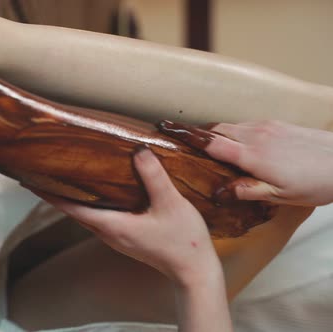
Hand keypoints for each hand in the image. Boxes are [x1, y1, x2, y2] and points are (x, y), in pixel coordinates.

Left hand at [30, 147, 220, 285]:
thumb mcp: (171, 204)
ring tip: (63, 177)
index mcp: (113, 226)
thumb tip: (138, 151)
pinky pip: (99, 216)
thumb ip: (153, 177)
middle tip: (41, 173)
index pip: (72, 208)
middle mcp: (108, 233)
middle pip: (74, 211)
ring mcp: (116, 237)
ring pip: (86, 214)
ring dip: (72, 198)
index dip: (50, 195)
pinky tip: (96, 191)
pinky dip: (90, 203)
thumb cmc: (184, 242)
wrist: (194, 271)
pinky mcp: (125, 236)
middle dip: (56, 193)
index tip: (30, 182)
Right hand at [159, 120, 332, 205]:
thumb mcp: (281, 196)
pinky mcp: (276, 124)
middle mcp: (255, 135)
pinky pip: (246, 125)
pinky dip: (233, 132)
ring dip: (215, 133)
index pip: (210, 143)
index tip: (167, 130)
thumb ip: (247, 191)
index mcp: (252, 155)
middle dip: (196, 133)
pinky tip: (236, 143)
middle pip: (216, 130)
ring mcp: (266, 126)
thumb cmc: (317, 181)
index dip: (187, 136)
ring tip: (205, 143)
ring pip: (231, 126)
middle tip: (179, 137)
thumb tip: (218, 192)